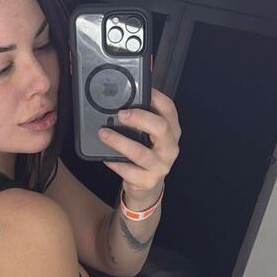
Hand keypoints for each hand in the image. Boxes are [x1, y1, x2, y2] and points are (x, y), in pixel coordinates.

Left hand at [98, 88, 181, 204]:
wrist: (147, 188)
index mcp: (172, 132)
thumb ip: (144, 121)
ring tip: (104, 134)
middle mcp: (170, 148)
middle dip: (139, 118)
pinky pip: (129, 171)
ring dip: (120, 141)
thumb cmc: (147, 155)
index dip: (156, 97)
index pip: (170, 109)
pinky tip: (106, 157)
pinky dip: (116, 163)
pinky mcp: (148, 181)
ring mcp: (161, 166)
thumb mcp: (150, 137)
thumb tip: (123, 101)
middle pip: (160, 128)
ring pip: (140, 152)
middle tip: (120, 114)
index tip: (141, 89)